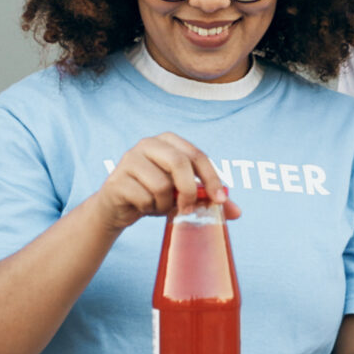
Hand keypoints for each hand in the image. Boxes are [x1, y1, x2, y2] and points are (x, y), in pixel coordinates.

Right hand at [86, 133, 242, 234]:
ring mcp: (129, 159)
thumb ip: (207, 199)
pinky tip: (142, 206)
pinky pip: (143, 198)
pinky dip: (148, 209)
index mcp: (168, 141)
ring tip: (157, 205)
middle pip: (180, 163)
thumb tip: (238, 212)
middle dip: (190, 190)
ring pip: (161, 185)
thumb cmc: (153, 196)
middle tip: (188, 208)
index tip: (220, 201)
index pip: (197, 155)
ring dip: (164, 204)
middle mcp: (148, 144)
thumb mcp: (182, 195)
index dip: (212, 178)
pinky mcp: (116, 179)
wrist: (116, 208)